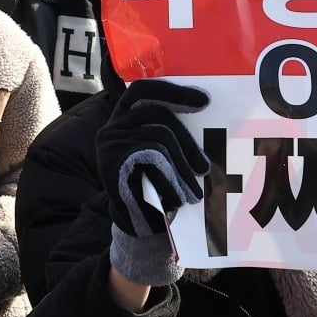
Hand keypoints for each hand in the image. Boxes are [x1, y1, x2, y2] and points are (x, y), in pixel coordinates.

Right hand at [97, 80, 209, 286]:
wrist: (134, 225)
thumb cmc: (154, 188)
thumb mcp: (162, 156)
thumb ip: (170, 134)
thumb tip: (208, 116)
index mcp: (123, 120)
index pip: (142, 91)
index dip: (172, 91)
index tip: (204, 101)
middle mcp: (111, 128)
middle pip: (156, 113)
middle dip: (187, 140)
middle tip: (205, 168)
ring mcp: (108, 144)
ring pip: (159, 138)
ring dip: (182, 167)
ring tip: (193, 192)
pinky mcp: (111, 163)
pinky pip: (151, 157)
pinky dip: (170, 178)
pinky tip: (177, 198)